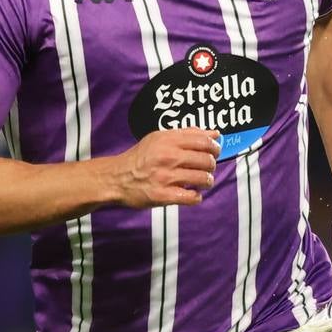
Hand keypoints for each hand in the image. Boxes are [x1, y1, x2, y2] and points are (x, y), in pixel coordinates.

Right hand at [102, 128, 217, 208]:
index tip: (214, 152)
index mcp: (168, 140)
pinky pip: (192, 197)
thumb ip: (188, 134)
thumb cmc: (140, 157)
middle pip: (206, 160)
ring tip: (201, 181)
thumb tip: (215, 133)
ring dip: (207, 181)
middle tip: (207, 168)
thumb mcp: (160, 138)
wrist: (116, 178)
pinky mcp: (163, 195)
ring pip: (203, 179)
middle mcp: (168, 157)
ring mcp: (165, 177)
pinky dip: (196, 197)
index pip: (204, 141)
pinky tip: (191, 193)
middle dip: (211, 165)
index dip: (215, 147)